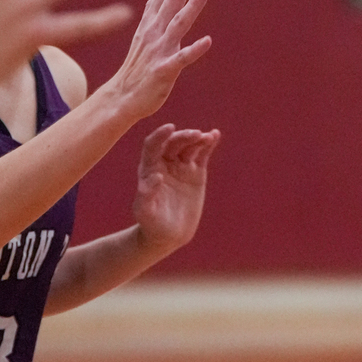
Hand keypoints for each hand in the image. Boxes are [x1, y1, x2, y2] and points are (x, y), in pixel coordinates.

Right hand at [106, 0, 211, 121]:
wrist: (122, 98)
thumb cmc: (138, 67)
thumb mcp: (146, 35)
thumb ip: (156, 15)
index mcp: (151, 22)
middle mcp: (154, 31)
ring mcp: (159, 50)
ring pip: (178, 23)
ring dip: (192, 4)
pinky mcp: (164, 71)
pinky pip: (181, 59)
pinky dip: (194, 50)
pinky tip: (208, 41)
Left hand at [132, 123, 220, 254]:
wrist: (169, 234)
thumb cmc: (152, 224)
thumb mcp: (145, 212)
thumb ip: (146, 195)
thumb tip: (157, 175)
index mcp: (149, 168)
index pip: (153, 146)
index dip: (160, 135)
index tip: (170, 127)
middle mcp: (164, 163)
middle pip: (173, 143)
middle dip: (184, 137)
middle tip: (196, 135)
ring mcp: (181, 166)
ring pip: (189, 146)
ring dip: (198, 139)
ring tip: (207, 136)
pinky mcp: (196, 173)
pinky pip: (202, 155)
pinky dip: (208, 144)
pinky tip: (215, 135)